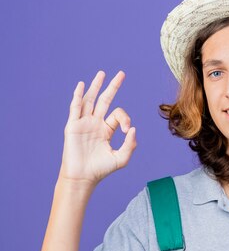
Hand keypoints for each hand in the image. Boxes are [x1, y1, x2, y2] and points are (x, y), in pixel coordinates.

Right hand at [58, 70, 136, 185]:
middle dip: (113, 87)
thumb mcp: (121, 158)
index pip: (118, 115)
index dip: (125, 119)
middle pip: (104, 100)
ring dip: (96, 86)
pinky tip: (81, 85)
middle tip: (121, 74)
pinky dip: (78, 96)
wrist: (83, 177)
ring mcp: (83, 123)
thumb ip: (130, 144)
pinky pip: (75, 108)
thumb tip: (134, 128)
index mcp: (106, 130)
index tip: (127, 130)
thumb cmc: (101, 170)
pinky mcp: (73, 126)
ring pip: (90, 100)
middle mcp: (95, 124)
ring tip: (102, 73)